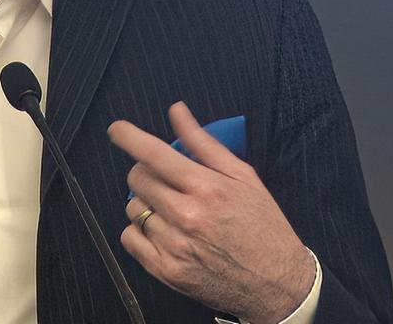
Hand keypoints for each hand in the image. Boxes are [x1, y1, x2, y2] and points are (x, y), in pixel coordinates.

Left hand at [110, 102, 313, 322]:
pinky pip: (129, 239)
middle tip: (166, 178)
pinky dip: (139, 230)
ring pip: (133, 209)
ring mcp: (173, 246)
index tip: (117, 130)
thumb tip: (177, 112)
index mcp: (207, 188)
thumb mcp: (242, 176)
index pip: (155, 155)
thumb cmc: (263, 225)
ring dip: (145, 202)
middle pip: (138, 179)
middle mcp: (187, 216)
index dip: (129, 137)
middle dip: (146, 171)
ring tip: (171, 208)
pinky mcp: (165, 271)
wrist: (275, 281)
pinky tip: (162, 229)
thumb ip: (204, 143)